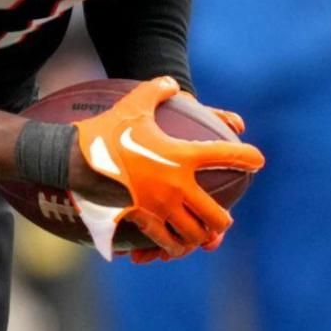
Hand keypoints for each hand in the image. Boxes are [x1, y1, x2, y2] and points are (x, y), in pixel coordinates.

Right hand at [70, 77, 262, 258]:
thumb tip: (172, 83)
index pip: (226, 156)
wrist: (72, 160)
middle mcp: (176, 187)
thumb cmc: (105, 131)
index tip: (257, 161)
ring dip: (201, 235)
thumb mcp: (133, 104)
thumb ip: (157, 91)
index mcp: (181, 157)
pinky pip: (166, 242)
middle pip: (216, 215)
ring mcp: (160, 208)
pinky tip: (175, 246)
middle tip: (225, 218)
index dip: (247, 157)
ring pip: (194, 234)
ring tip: (202, 235)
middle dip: (224, 219)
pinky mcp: (141, 221)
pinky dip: (174, 245)